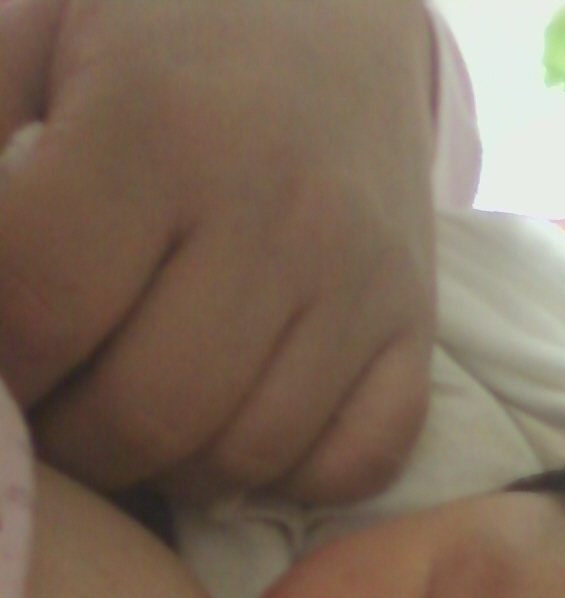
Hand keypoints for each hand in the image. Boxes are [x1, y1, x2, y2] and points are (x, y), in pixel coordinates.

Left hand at [0, 0, 435, 503]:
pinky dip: (289, 478)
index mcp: (159, 123)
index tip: (0, 362)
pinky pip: (355, 465)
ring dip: (169, 471)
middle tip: (55, 410)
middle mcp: (277, 210)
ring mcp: (361, 281)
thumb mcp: (37, 43)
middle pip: (146, 411)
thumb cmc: (159, 34)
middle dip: (72, 440)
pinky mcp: (416, 329)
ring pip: (245, 456)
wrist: (333, 8)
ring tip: (134, 421)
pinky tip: (241, 430)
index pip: (41, 305)